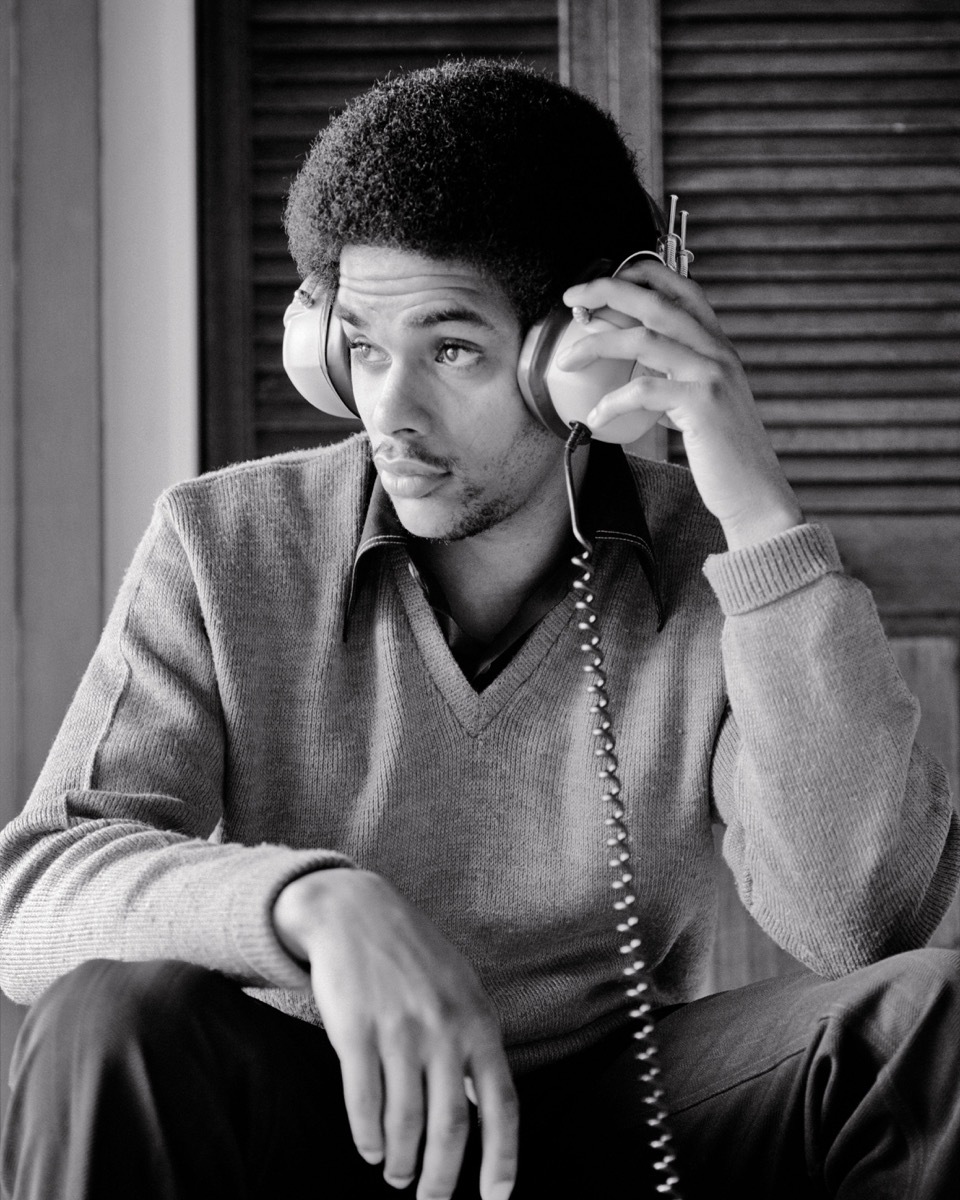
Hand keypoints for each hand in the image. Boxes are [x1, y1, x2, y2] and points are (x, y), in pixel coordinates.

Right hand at [273, 868, 517, 1199]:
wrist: (354, 910)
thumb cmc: (412, 954)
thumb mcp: (460, 987)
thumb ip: (474, 1041)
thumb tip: (484, 1105)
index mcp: (477, 1021)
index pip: (502, 1104)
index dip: (502, 1160)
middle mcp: (443, 1028)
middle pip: (451, 1128)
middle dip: (441, 1180)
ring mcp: (398, 1029)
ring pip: (405, 1122)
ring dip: (401, 1162)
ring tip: (397, 1175)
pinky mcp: (354, 1030)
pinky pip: (363, 1101)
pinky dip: (367, 1136)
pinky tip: (370, 1148)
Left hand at [557, 260, 802, 549]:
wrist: (753, 491)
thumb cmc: (721, 452)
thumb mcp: (700, 402)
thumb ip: (674, 377)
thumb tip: (632, 371)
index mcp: (717, 345)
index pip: (683, 290)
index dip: (643, 275)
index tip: (604, 280)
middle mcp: (717, 351)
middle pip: (657, 303)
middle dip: (608, 292)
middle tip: (572, 298)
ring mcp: (712, 374)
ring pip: (645, 339)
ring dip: (597, 345)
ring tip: (567, 361)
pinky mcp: (702, 403)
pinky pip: (644, 390)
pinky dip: (611, 402)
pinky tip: (593, 419)